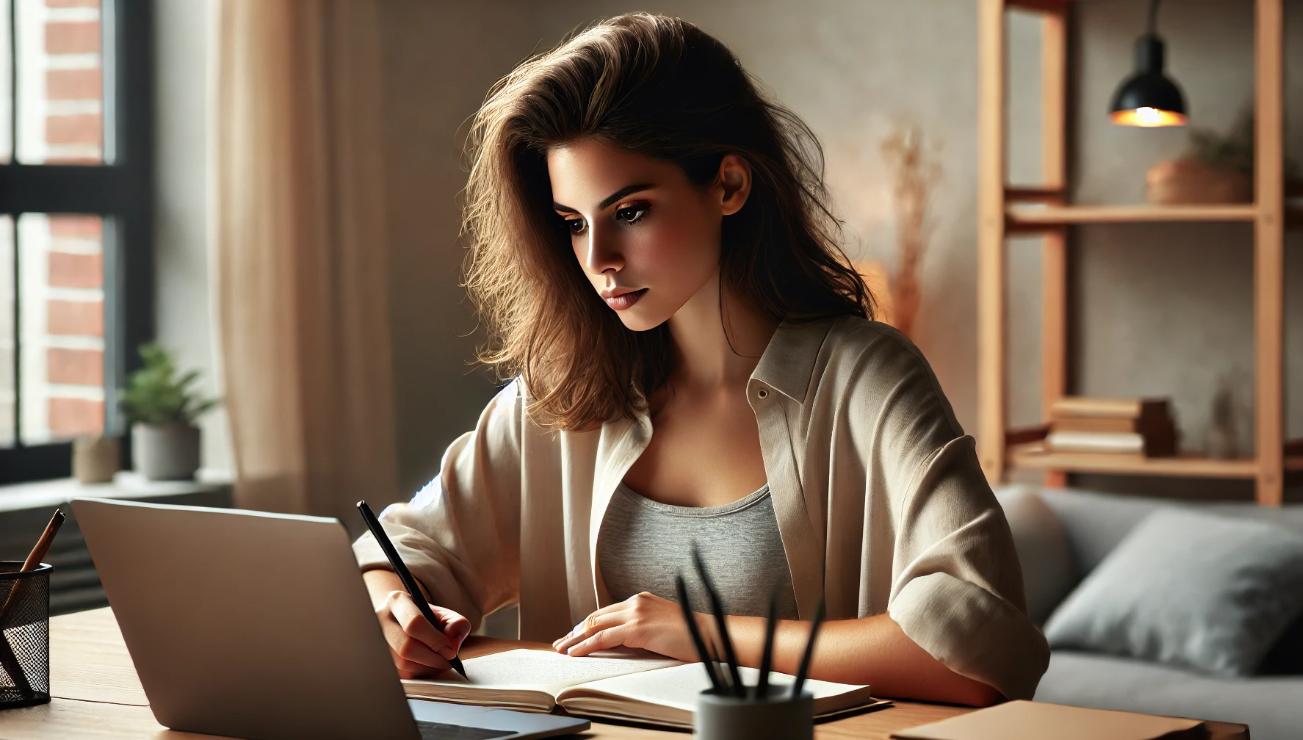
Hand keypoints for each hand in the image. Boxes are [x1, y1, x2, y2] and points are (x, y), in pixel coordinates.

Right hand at [365, 571, 470, 678]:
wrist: (405, 622)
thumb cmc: (427, 619)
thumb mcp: (445, 615)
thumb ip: (457, 623)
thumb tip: (453, 638)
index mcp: (397, 601)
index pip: (414, 623)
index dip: (435, 640)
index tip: (450, 651)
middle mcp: (380, 619)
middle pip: (406, 647)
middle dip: (432, 658)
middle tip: (447, 662)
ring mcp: (375, 639)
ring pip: (402, 663)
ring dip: (426, 668)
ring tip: (439, 663)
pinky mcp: (378, 657)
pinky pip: (400, 673)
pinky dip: (418, 673)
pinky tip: (428, 666)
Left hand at [552, 591, 706, 661]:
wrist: (709, 633)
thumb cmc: (691, 634)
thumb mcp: (661, 626)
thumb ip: (641, 628)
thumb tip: (622, 641)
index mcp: (641, 600)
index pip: (606, 612)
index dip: (587, 624)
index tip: (574, 635)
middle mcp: (635, 602)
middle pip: (596, 616)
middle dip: (575, 631)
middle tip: (561, 643)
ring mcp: (636, 613)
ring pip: (595, 625)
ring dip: (575, 639)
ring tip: (562, 649)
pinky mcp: (637, 628)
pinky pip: (603, 637)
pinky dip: (586, 645)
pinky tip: (576, 653)